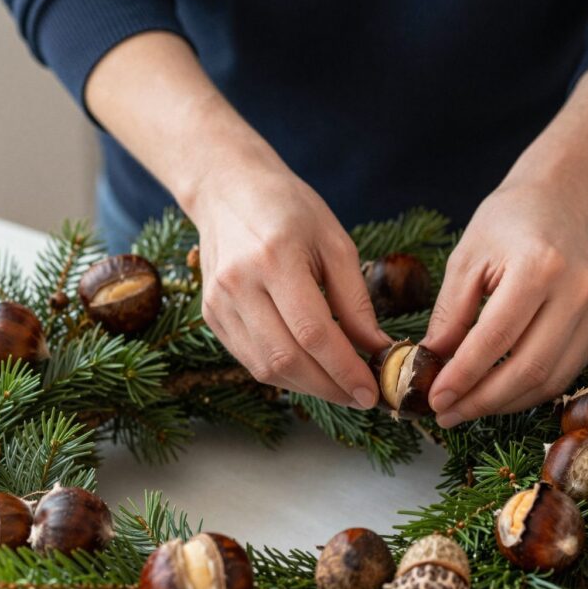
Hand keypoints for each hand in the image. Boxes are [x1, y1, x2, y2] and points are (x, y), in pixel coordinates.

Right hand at [190, 163, 390, 407]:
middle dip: (330, 388)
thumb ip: (355, 301)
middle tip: (362, 398)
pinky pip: (250, 361)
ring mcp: (219, 303)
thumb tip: (377, 350)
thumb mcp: (335, 243)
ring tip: (340, 388)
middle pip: (287, 359)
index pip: (314, 333)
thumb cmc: (290, 210)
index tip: (372, 391)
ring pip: (265, 368)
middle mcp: (239, 284)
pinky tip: (310, 372)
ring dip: (308, 388)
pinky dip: (284, 375)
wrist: (228, 191)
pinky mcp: (211, 316)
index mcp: (275, 258)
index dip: (345, 370)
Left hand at [422, 178, 587, 425]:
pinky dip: (527, 393)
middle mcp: (575, 292)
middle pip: (529, 369)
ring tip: (465, 410)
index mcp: (538, 267)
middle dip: (483, 401)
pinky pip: (563, 374)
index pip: (496, 338)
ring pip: (550, 380)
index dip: (464, 376)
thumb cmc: (508, 222)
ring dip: (504, 404)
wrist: (564, 199)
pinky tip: (496, 396)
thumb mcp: (467, 257)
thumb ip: (450, 313)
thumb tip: (431, 364)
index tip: (434, 398)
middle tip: (446, 414)